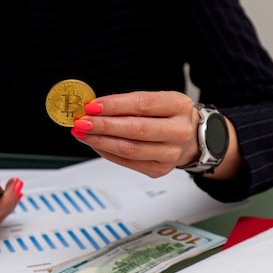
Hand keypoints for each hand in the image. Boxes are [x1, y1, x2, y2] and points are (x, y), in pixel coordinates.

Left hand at [70, 90, 239, 179]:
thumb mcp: (156, 101)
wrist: (190, 138)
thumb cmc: (168, 116)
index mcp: (179, 106)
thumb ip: (126, 104)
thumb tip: (93, 109)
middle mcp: (179, 131)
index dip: (114, 105)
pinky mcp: (160, 170)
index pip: (142, 104)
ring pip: (129, 149)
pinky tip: (95, 144)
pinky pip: (127, 162)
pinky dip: (107, 152)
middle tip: (81, 122)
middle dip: (103, 126)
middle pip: (135, 129)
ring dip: (100, 141)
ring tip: (82, 133)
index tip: (92, 106)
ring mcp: (171, 154)